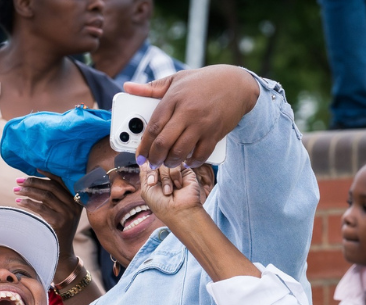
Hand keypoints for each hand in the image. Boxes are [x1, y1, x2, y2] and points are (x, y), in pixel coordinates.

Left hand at [14, 172, 82, 280]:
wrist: (61, 253)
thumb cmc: (57, 231)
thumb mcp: (61, 212)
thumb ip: (55, 198)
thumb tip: (34, 180)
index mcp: (76, 199)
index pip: (61, 181)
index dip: (46, 174)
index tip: (32, 169)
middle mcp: (74, 205)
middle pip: (51, 187)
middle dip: (33, 182)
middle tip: (18, 181)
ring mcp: (68, 214)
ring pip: (45, 196)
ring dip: (28, 191)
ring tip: (15, 190)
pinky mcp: (59, 222)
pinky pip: (41, 208)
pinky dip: (28, 203)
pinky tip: (19, 201)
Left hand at [125, 65, 259, 167]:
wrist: (237, 82)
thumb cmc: (202, 81)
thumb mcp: (175, 79)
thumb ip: (150, 88)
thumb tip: (128, 87)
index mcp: (173, 99)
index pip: (153, 127)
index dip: (143, 146)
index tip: (139, 156)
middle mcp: (187, 112)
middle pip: (164, 143)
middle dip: (155, 158)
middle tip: (152, 164)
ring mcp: (202, 124)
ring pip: (180, 151)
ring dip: (171, 162)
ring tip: (168, 163)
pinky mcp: (215, 132)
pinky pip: (201, 154)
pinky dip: (192, 162)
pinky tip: (187, 162)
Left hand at [139, 163, 204, 227]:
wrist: (178, 210)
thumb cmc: (161, 205)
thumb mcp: (146, 189)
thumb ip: (144, 173)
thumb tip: (143, 159)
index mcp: (153, 177)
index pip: (147, 162)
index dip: (146, 166)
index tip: (149, 179)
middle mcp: (163, 172)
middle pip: (155, 160)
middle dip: (154, 173)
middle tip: (155, 185)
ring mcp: (174, 170)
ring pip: (165, 162)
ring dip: (165, 178)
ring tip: (169, 191)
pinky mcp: (185, 169)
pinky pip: (177, 163)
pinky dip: (175, 175)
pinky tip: (178, 186)